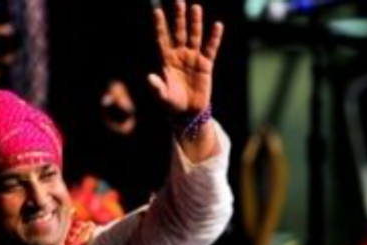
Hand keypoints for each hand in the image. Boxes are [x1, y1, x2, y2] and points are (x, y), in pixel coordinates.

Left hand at [148, 1, 223, 116]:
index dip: (159, 25)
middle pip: (178, 32)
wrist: (189, 112)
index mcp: (165, 59)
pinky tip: (217, 26)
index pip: (161, 38)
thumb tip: (148, 77)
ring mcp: (193, 58)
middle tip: (178, 1)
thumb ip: (156, 87)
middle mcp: (179, 55)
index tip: (156, 10)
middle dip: (178, 17)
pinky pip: (211, 48)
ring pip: (194, 36)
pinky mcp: (206, 65)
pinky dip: (214, 38)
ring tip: (195, 7)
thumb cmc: (172, 103)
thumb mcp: (162, 96)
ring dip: (195, 22)